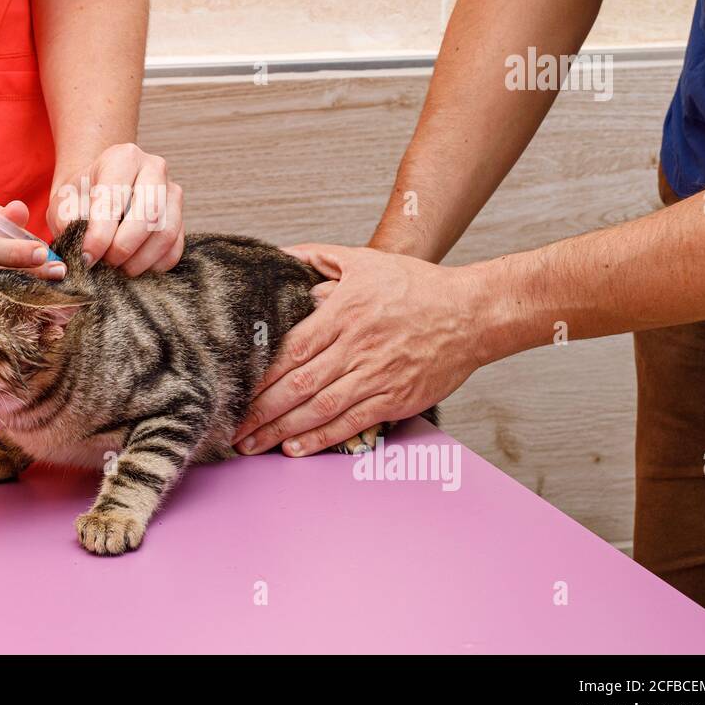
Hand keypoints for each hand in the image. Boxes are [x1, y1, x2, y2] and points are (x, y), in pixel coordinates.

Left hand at [48, 143, 183, 275]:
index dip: (100, 234)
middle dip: (124, 248)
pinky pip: (174, 249)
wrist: (96, 191)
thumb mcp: (63, 202)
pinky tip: (132, 268)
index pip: (116, 198)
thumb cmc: (80, 196)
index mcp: (122, 158)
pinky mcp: (181, 218)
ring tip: (116, 270)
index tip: (86, 258)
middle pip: (150, 214)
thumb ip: (68, 222)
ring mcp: (172, 194)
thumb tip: (84, 252)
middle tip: (104, 265)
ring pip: (166, 233)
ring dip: (140, 261)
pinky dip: (154, 266)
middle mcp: (154, 169)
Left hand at [233, 244, 492, 456]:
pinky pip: (352, 422)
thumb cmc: (417, 286)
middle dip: (261, 411)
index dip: (259, 374)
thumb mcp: (363, 261)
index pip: (291, 349)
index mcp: (344, 313)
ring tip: (253, 444)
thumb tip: (280, 256)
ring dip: (282, 430)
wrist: (471, 312)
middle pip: (298, 384)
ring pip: (320, 408)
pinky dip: (322, 438)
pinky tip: (296, 448)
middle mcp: (357, 347)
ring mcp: (377, 375)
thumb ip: (317, 259)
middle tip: (233, 429)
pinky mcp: (395, 397)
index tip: (233, 388)